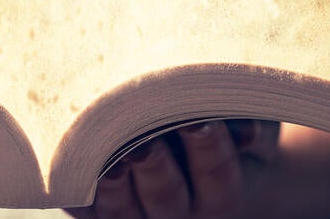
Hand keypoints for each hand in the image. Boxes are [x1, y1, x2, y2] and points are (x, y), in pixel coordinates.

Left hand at [65, 119, 279, 218]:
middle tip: (142, 142)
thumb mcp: (248, 123)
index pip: (217, 171)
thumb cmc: (224, 127)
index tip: (196, 120)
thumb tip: (246, 131)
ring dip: (113, 184)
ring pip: (121, 210)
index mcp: (221, 192)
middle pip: (166, 195)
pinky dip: (77, 191)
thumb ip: (254, 124)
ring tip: (109, 157)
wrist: (193, 156)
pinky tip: (75, 166)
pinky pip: (84, 209)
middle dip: (155, 166)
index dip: (208, 146)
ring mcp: (135, 218)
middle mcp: (179, 214)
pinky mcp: (97, 214)